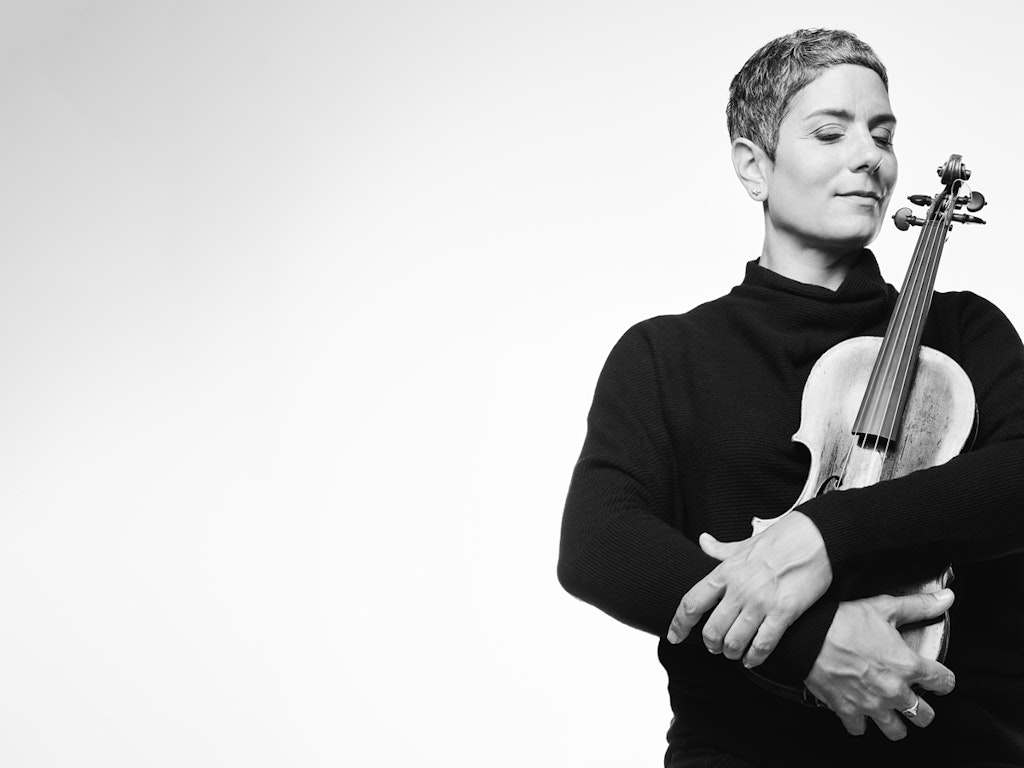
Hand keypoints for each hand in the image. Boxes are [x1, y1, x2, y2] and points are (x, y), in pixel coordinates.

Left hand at [667, 511, 831, 667]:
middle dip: (711, 644)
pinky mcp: (784, 612)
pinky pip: (763, 644)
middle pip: (712, 629)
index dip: (679, 624)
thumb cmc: (779, 541)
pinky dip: (755, 657)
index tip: (673, 636)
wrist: (814, 538)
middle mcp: (739, 589)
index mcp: (725, 572)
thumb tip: (702, 540)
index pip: (692, 603)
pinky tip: (753, 659)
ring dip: (732, 653)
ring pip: (734, 641)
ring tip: (734, 653)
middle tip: (715, 647)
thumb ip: (720, 549)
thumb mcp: (743, 544)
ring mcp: (761, 602)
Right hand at [806, 590, 955, 740]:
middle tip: (915, 700)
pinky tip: (860, 712)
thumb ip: (918, 605)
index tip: (938, 679)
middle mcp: (894, 691)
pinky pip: (860, 730)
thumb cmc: (842, 622)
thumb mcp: (883, 607)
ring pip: (897, 731)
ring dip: (896, 722)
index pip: (944, 682)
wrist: (807, 637)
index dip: (944, 680)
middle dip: (923, 709)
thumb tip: (946, 598)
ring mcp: (871, 704)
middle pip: (925, 716)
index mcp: (907, 666)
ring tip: (891, 712)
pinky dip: (861, 723)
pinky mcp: (848, 710)